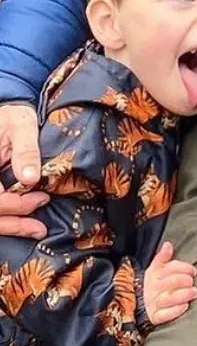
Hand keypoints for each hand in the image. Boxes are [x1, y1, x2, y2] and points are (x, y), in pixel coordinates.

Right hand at [0, 103, 46, 237]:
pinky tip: (24, 225)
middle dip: (12, 222)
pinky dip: (7, 221)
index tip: (40, 199)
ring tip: (36, 230)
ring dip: (10, 226)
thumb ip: (25, 150)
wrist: (8, 115)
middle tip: (40, 225)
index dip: (13, 204)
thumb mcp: (21, 125)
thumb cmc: (13, 117)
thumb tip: (30, 178)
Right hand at [142, 241, 196, 326]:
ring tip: (193, 292)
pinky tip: (184, 306)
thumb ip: (162, 257)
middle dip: (185, 280)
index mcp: (153, 275)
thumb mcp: (154, 269)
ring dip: (184, 295)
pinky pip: (164, 315)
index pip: (169, 268)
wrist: (131, 305)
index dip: (184, 268)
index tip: (193, 271)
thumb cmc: (149, 284)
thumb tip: (168, 244)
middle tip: (192, 282)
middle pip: (171, 282)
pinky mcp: (153, 317)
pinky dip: (175, 311)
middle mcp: (153, 289)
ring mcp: (153, 303)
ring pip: (169, 298)